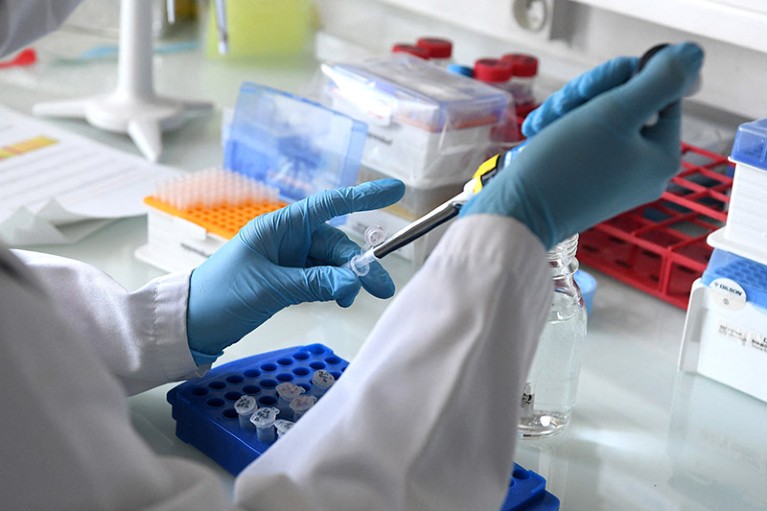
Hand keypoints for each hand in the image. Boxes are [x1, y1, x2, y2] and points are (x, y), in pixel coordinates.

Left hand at [187, 179, 404, 363]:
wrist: (192, 322)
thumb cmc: (221, 294)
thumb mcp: (269, 288)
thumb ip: (314, 282)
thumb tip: (355, 281)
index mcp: (279, 226)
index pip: (329, 205)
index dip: (363, 196)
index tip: (395, 190)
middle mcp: (288, 238)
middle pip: (336, 243)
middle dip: (359, 264)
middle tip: (381, 289)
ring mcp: (290, 259)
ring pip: (332, 263)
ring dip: (348, 279)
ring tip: (354, 300)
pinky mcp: (289, 280)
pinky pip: (322, 279)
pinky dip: (335, 288)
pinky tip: (341, 300)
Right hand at [461, 42, 703, 248]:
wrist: (517, 212)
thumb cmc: (563, 166)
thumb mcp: (615, 112)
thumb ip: (660, 80)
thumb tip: (691, 56)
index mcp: (662, 156)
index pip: (658, 92)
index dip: (621, 80)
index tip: (588, 91)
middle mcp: (644, 170)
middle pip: (628, 104)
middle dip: (589, 97)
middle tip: (560, 108)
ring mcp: (616, 178)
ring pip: (601, 119)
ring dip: (569, 111)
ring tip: (543, 123)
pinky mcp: (589, 183)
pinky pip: (584, 140)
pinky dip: (561, 130)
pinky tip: (540, 132)